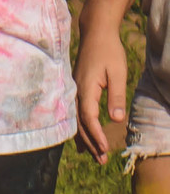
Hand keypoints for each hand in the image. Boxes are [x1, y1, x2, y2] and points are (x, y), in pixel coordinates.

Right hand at [74, 25, 129, 163]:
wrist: (96, 33)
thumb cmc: (109, 51)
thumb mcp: (117, 73)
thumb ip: (116, 95)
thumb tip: (116, 119)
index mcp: (86, 88)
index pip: (89, 117)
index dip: (96, 135)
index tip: (105, 148)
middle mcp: (76, 90)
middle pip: (79, 122)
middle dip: (90, 142)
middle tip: (100, 160)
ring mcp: (74, 89)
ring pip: (75, 119)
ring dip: (83, 137)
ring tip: (93, 154)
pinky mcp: (76, 87)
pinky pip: (75, 112)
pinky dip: (79, 126)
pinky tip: (83, 135)